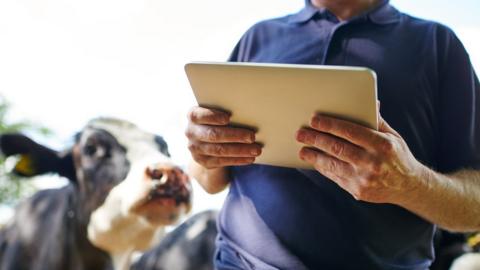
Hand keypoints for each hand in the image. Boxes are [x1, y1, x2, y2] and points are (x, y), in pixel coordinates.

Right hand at [185, 106, 261, 168]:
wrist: (207, 141)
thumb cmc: (218, 121)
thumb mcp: (217, 114)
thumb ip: (225, 114)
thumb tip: (248, 115)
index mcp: (193, 116)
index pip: (199, 116)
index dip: (212, 117)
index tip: (228, 118)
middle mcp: (191, 132)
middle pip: (213, 134)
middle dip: (234, 136)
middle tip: (252, 137)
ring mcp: (196, 149)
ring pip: (219, 150)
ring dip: (240, 150)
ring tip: (256, 149)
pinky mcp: (204, 162)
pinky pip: (222, 162)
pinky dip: (238, 160)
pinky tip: (250, 158)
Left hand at [295, 113, 423, 203]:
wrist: (409, 186)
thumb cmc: (397, 156)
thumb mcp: (392, 137)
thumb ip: (377, 121)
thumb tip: (368, 101)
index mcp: (382, 145)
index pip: (351, 131)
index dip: (330, 125)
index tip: (314, 119)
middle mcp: (373, 162)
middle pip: (337, 148)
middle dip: (316, 139)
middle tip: (300, 133)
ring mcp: (365, 179)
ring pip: (333, 165)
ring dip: (314, 156)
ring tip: (302, 150)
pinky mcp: (358, 191)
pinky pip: (335, 177)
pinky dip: (323, 168)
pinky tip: (315, 161)